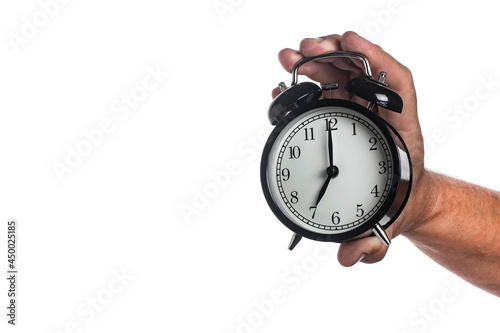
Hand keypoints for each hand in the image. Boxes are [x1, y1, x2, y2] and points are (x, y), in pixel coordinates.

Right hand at [273, 31, 434, 265]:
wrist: (401, 200)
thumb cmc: (396, 204)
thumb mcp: (386, 224)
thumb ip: (372, 244)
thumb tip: (352, 258)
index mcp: (399, 132)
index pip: (398, 83)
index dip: (376, 56)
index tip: (351, 42)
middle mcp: (378, 114)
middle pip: (359, 71)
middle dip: (330, 55)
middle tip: (303, 51)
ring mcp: (358, 112)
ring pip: (338, 76)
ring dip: (312, 62)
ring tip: (287, 57)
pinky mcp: (340, 117)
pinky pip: (323, 93)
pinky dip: (305, 84)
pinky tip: (286, 83)